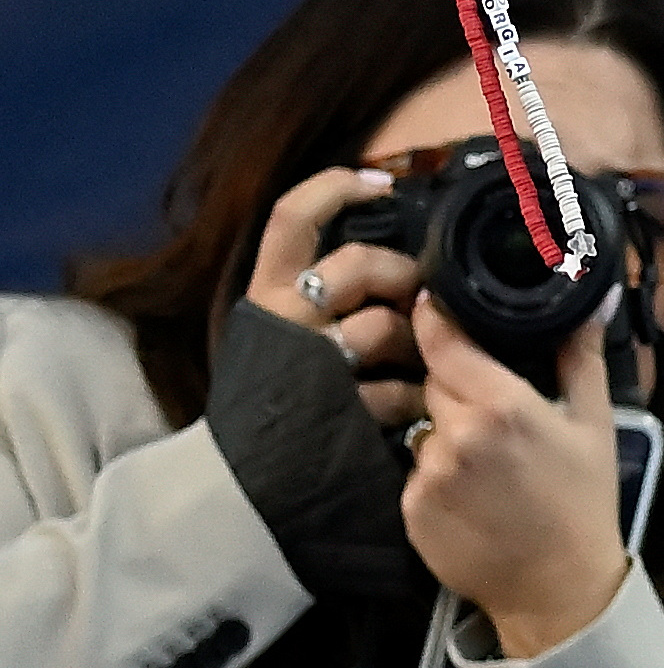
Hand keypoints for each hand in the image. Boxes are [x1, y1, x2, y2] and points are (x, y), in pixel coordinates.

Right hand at [246, 167, 425, 429]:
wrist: (240, 483)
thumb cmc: (276, 397)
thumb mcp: (280, 333)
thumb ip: (322, 293)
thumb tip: (395, 261)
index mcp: (265, 295)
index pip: (291, 218)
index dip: (338, 189)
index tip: (383, 184)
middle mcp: (284, 321)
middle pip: (358, 265)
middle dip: (401, 275)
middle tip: (417, 295)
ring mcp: (311, 365)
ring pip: (383, 326)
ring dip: (413, 341)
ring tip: (418, 360)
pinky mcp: (339, 410)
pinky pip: (397, 389)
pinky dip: (414, 397)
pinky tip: (413, 406)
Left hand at [404, 295, 627, 658]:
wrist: (557, 588)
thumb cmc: (583, 501)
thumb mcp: (595, 423)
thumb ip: (582, 355)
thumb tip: (593, 300)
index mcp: (503, 406)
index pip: (445, 344)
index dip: (434, 319)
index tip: (429, 303)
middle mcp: (457, 435)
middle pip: (435, 382)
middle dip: (458, 384)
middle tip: (494, 405)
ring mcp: (428, 475)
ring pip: (425, 427)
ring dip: (446, 430)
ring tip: (486, 458)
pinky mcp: (410, 510)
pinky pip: (416, 470)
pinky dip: (436, 472)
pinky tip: (471, 492)